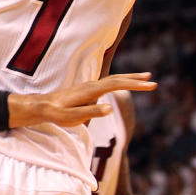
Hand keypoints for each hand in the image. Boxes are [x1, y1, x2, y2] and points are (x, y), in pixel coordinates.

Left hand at [8, 72, 155, 127]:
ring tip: (145, 78)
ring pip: (113, 79)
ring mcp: (89, 86)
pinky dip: (120, 81)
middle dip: (135, 79)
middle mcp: (91, 85)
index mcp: (90, 90)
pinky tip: (125, 83)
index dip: (133, 84)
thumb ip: (90, 112)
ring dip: (129, 78)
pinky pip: (108, 83)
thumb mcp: (72, 116)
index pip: (116, 85)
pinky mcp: (88, 90)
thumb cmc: (57, 113)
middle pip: (116, 79)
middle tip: (152, 80)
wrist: (42, 106)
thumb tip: (108, 107)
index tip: (150, 85)